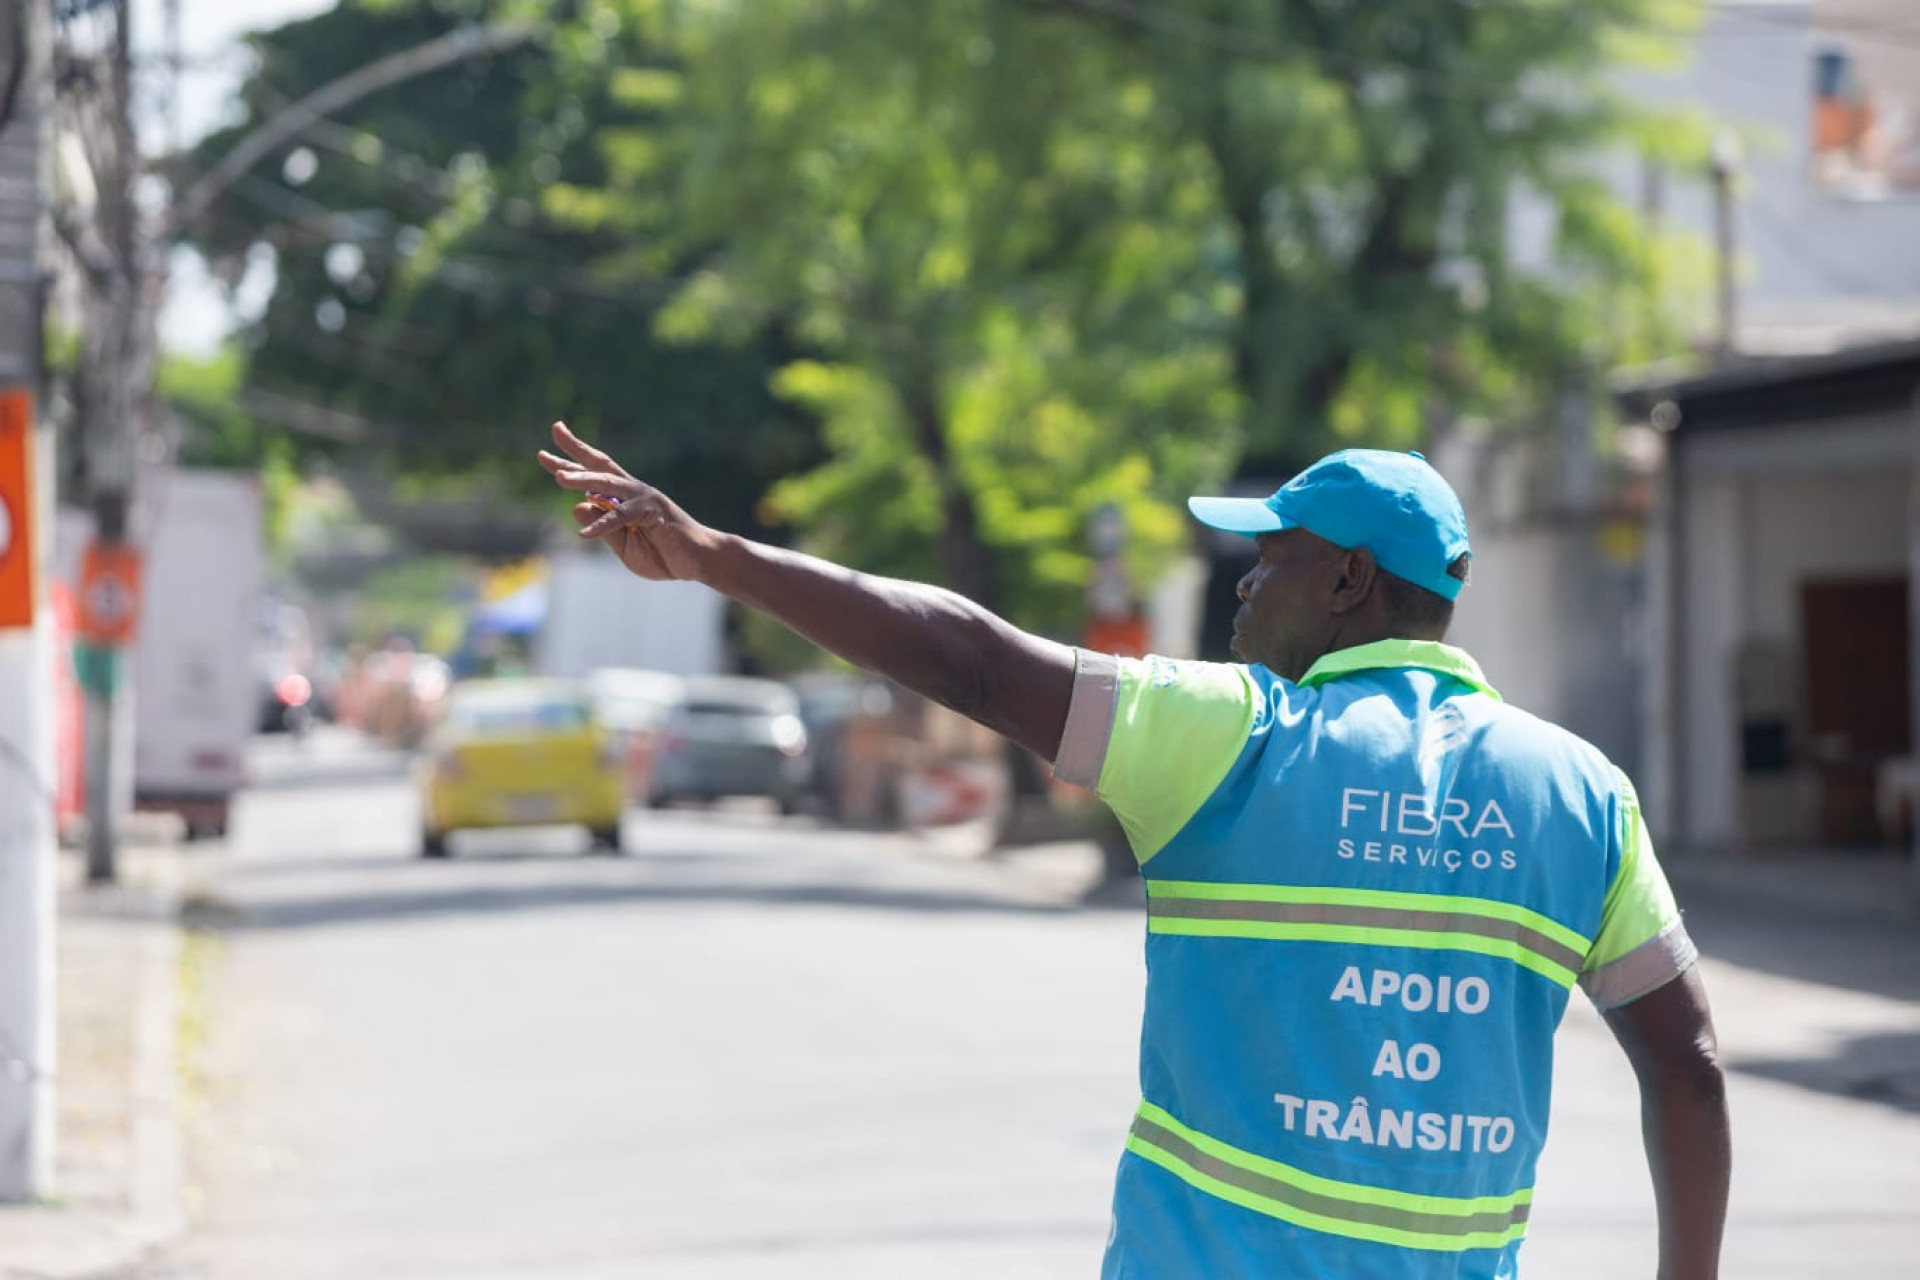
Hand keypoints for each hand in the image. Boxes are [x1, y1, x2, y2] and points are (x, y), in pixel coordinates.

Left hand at [536, 421, 716, 581]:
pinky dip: (603, 525)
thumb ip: (603, 529)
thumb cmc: (665, 555)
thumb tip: (578, 506)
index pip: (594, 475)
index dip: (570, 462)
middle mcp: (633, 491)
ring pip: (608, 485)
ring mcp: (644, 498)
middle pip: (599, 468)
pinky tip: (584, 534)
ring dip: (583, 480)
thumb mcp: (625, 546)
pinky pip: (622, 518)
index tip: (545, 453)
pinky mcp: (653, 513)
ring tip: (559, 478)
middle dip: (574, 453)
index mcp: (625, 499)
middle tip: (549, 440)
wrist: (700, 561)